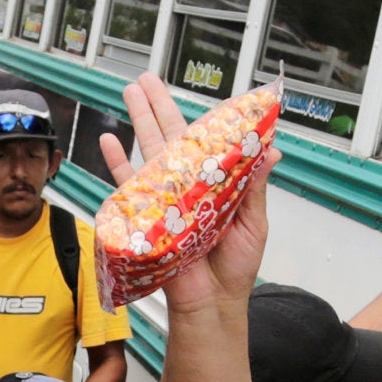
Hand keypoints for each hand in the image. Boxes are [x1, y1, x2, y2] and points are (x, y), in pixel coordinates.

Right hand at [103, 71, 276, 309]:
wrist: (214, 302)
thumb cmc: (235, 267)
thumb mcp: (254, 221)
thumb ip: (257, 184)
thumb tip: (272, 151)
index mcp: (214, 183)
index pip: (207, 142)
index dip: (203, 118)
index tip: (199, 94)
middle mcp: (187, 185)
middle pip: (171, 135)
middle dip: (159, 105)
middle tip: (148, 79)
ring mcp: (165, 197)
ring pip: (149, 150)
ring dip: (138, 120)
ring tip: (130, 92)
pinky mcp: (147, 216)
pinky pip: (128, 186)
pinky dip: (117, 164)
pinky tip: (108, 142)